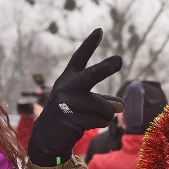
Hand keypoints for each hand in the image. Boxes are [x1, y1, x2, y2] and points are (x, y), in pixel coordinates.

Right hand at [26, 29, 123, 165]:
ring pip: (105, 108)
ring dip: (104, 116)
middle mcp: (67, 87)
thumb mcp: (86, 103)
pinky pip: (101, 121)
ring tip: (86, 119)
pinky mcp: (71, 118)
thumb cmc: (71, 115)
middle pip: (90, 76)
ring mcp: (67, 103)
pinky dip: (98, 124)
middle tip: (119, 60)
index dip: (90, 44)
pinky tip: (82, 126)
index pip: (80, 58)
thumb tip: (121, 106)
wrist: (47, 137)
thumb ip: (104, 101)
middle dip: (105, 68)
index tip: (100, 30)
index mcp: (69, 78)